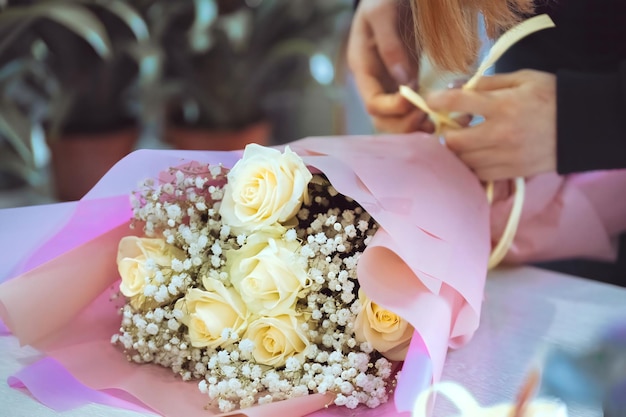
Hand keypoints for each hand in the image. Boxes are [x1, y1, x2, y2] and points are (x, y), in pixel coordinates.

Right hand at [347, 0, 432, 132]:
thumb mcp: (383, 11)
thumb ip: (390, 45)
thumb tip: (404, 80)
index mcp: (363, 66)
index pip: (372, 103)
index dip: (393, 109)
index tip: (416, 102)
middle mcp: (374, 81)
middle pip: (382, 119)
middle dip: (405, 125)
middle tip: (430, 119)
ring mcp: (389, 83)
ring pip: (397, 119)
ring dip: (416, 127)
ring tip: (439, 123)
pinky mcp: (406, 82)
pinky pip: (412, 108)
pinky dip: (426, 116)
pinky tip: (442, 114)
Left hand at [426, 69, 556, 179]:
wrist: (582, 127)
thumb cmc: (551, 97)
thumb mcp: (522, 79)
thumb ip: (488, 82)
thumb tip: (458, 86)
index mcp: (503, 106)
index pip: (459, 103)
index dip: (437, 100)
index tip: (430, 100)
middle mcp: (501, 134)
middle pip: (454, 140)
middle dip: (446, 132)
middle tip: (453, 125)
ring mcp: (505, 156)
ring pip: (463, 161)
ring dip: (458, 151)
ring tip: (466, 140)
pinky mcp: (511, 173)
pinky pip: (478, 175)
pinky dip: (471, 166)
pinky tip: (476, 155)